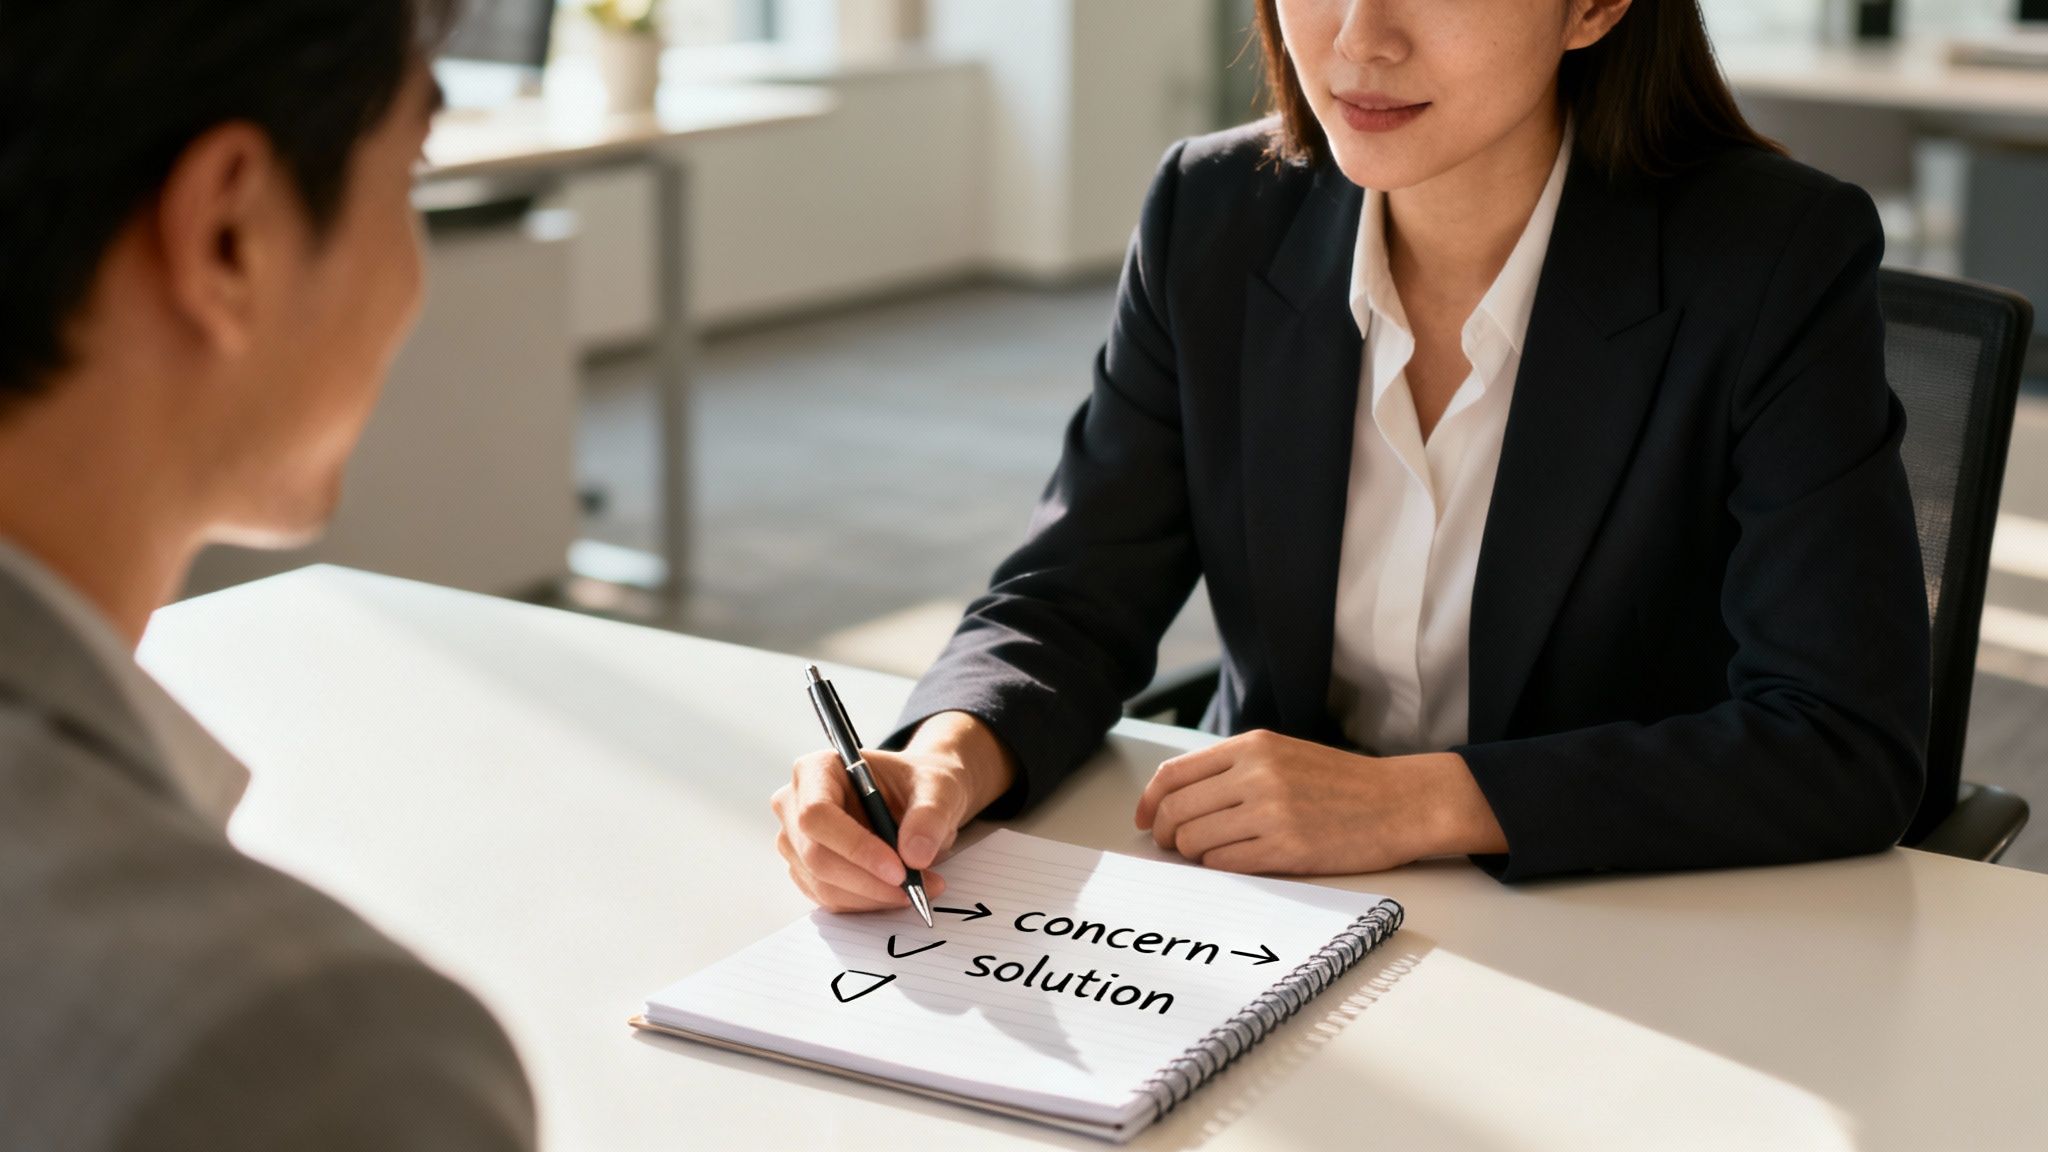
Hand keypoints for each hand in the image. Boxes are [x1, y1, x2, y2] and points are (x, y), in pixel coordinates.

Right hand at [771, 712, 1015, 911]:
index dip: (854, 846)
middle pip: (816, 855)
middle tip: (915, 888)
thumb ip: (929, 815)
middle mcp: (795, 804)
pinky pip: (831, 898)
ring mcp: (796, 841)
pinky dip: (867, 902)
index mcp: (817, 769)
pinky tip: (896, 891)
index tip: (898, 870)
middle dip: (869, 880)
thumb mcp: (939, 787)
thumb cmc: (920, 784)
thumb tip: (915, 855)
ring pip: (823, 884)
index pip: (817, 814)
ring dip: (873, 896)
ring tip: (918, 887)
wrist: (918, 800)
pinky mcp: (807, 871)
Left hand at [1133, 730, 1506, 874]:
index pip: (1174, 774)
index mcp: (1252, 746)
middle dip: (1164, 834)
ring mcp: (1271, 812)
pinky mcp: (1286, 849)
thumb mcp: (1282, 754)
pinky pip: (1224, 864)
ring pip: (1194, 840)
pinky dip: (1217, 867)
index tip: (1143, 819)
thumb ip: (1233, 769)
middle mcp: (1257, 775)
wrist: (1398, 803)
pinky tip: (1232, 862)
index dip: (1148, 801)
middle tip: (1171, 845)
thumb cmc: (1340, 783)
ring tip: (1207, 854)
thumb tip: (1175, 800)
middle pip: (1176, 810)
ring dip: (1191, 854)